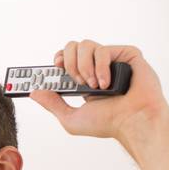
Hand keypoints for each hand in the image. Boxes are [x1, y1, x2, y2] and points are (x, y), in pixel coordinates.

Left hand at [28, 40, 168, 140]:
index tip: (54, 66)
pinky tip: (106, 83)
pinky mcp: (127, 55)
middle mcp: (97, 67)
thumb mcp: (71, 118)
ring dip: (84, 66)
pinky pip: (104, 49)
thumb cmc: (109, 124)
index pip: (66, 58)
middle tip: (76, 80)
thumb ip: (52, 104)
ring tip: (93, 85)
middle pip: (73, 46)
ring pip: (86, 45)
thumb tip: (34, 92)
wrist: (133, 123)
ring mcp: (113, 60)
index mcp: (85, 79)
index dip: (58, 58)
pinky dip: (100, 66)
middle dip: (69, 62)